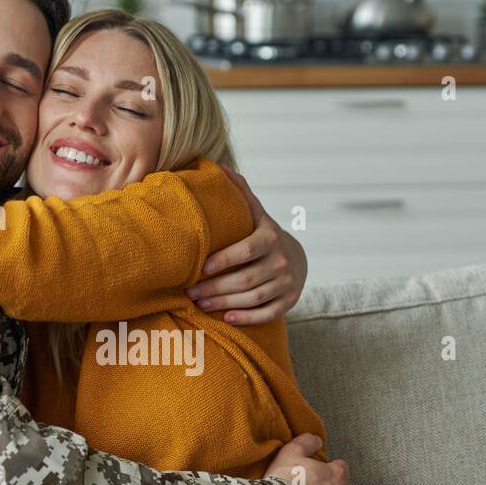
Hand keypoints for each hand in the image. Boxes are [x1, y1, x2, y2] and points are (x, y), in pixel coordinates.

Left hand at [186, 166, 308, 325]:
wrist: (294, 257)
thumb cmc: (263, 235)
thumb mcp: (255, 213)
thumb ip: (239, 193)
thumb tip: (218, 167)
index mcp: (269, 236)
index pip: (246, 250)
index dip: (223, 260)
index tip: (199, 268)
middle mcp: (281, 260)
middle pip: (246, 279)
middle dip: (215, 288)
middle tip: (190, 293)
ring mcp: (287, 283)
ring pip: (254, 298)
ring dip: (224, 304)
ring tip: (200, 305)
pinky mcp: (289, 301)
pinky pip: (267, 313)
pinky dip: (246, 318)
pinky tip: (226, 318)